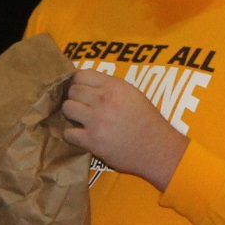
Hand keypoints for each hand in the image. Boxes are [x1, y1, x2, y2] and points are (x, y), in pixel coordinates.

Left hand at [59, 70, 186, 189]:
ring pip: (67, 108)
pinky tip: (82, 136)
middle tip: (82, 108)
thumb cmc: (147, 121)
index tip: (81, 91)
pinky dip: (72, 135)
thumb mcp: (133, 94)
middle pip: (72, 91)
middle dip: (75, 99)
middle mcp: (104, 100)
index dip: (78, 83)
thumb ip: (110, 87)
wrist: (157, 149)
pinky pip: (68, 133)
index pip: (81, 74)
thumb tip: (87, 84)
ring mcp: (96, 120)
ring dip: (71, 115)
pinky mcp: (92, 140)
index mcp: (114, 86)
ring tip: (80, 121)